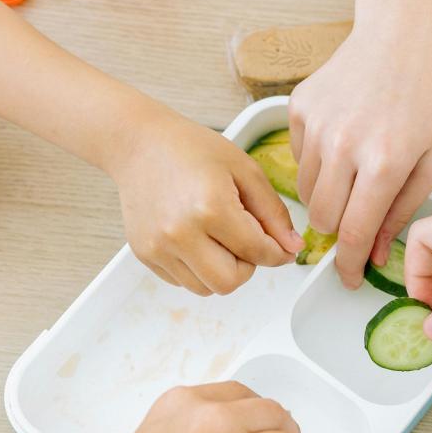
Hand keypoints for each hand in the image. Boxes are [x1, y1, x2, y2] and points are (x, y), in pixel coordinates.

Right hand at [109, 111, 302, 295]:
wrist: (139, 144)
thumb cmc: (190, 149)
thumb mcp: (244, 170)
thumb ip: (273, 212)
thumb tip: (292, 247)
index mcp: (210, 208)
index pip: (257, 253)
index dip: (277, 253)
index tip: (281, 249)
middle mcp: (180, 233)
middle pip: (229, 283)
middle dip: (246, 267)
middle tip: (244, 241)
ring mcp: (158, 247)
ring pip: (205, 288)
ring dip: (220, 270)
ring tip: (217, 237)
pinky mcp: (144, 254)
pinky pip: (182, 281)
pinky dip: (196, 268)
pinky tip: (194, 236)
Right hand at [290, 0, 431, 287]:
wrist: (403, 33)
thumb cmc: (428, 95)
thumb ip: (402, 210)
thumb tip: (372, 253)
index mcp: (384, 162)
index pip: (352, 233)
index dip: (347, 265)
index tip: (346, 278)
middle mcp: (344, 145)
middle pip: (321, 218)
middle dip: (337, 230)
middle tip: (355, 220)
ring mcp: (316, 124)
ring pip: (305, 191)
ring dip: (326, 196)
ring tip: (354, 173)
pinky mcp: (299, 107)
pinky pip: (298, 157)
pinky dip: (317, 162)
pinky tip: (343, 140)